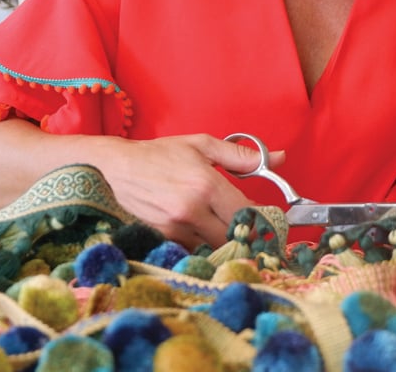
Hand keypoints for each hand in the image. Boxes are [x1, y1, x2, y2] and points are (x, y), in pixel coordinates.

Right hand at [98, 133, 285, 248]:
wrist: (116, 167)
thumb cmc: (161, 154)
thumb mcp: (202, 146)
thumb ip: (242, 155)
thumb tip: (278, 158)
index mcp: (206, 185)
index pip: (246, 213)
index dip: (259, 218)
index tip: (262, 217)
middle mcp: (192, 210)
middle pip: (233, 237)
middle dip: (243, 234)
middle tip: (245, 226)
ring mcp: (176, 228)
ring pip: (213, 247)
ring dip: (222, 241)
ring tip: (221, 227)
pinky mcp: (163, 238)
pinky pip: (193, 250)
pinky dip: (201, 245)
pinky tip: (201, 232)